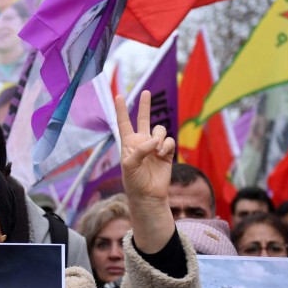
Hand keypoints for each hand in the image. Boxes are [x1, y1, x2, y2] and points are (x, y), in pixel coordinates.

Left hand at [115, 91, 175, 252]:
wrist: (148, 195)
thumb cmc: (134, 181)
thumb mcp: (130, 165)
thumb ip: (140, 150)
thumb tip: (155, 141)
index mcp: (128, 143)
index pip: (124, 123)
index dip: (121, 109)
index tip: (118, 95)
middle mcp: (142, 142)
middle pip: (143, 119)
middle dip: (145, 105)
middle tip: (146, 92)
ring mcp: (155, 146)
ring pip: (160, 130)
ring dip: (159, 137)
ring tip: (156, 150)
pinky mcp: (167, 153)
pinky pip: (169, 141)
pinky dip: (166, 145)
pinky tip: (162, 154)